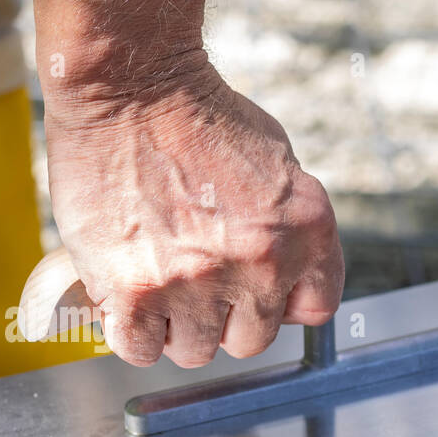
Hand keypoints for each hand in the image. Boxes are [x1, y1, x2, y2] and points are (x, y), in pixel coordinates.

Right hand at [42, 66, 344, 367]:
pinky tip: (125, 297)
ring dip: (172, 325)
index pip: (313, 311)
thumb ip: (288, 228)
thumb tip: (279, 285)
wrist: (129, 86)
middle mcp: (259, 262)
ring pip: (192, 350)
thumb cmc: (195, 114)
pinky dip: (129, 331)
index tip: (251, 292)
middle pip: (248, 339)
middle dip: (221, 316)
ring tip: (154, 278)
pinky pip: (137, 348)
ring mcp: (196, 281)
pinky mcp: (134, 290)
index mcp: (307, 229)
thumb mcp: (279, 163)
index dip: (276, 304)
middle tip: (191, 278)